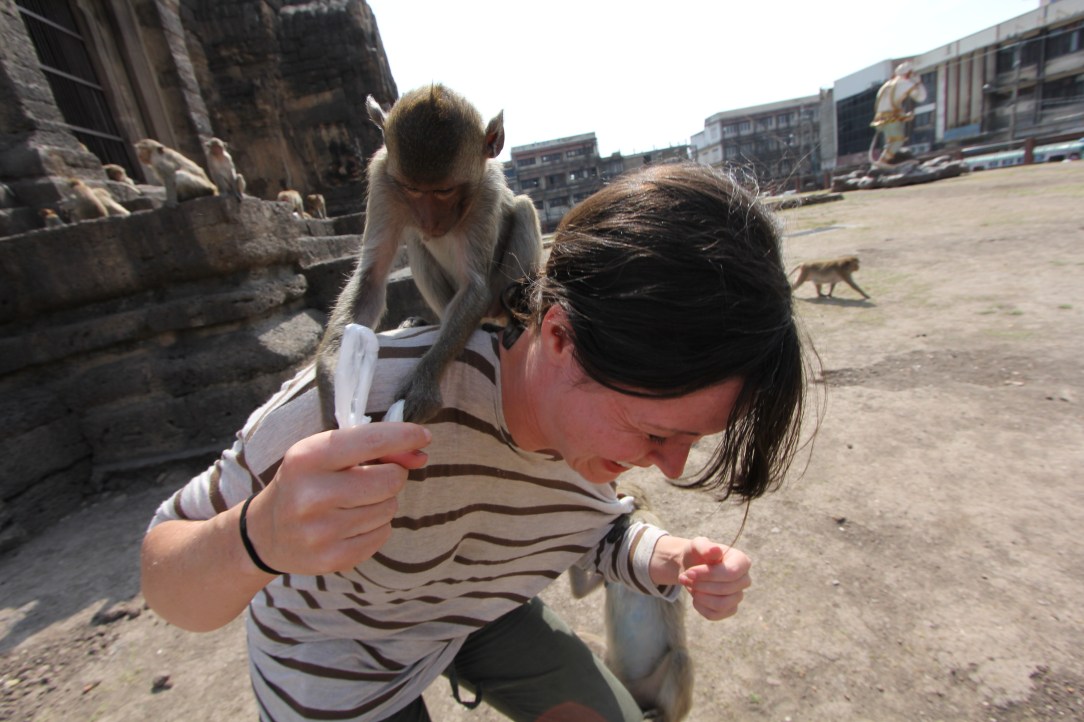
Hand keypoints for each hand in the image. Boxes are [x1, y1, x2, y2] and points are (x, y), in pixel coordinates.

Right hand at [244, 422, 430, 574]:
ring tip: (353, 502)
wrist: (266, 533)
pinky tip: (351, 524)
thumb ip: (373, 448)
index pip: (371, 441)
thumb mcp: (325, 454)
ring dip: (383, 502)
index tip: (423, 436)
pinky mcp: (331, 558)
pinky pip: (382, 535)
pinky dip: (376, 527)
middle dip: (392, 475)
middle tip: (372, 478)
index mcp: (307, 458)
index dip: (405, 436)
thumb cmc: (305, 483)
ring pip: (389, 508)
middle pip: (389, 480)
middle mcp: (311, 495)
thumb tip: (419, 455)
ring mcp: (320, 531)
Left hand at [676, 537, 751, 620]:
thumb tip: (715, 550)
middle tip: (685, 577)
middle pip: (726, 589)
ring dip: (700, 596)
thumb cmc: (697, 554)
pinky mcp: (729, 609)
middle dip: (701, 584)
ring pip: (721, 604)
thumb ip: (705, 546)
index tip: (690, 572)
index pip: (731, 573)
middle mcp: (744, 580)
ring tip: (689, 585)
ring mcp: (738, 596)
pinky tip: (695, 596)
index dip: (709, 575)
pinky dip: (700, 607)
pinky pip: (715, 615)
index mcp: (741, 561)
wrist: (692, 567)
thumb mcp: (697, 545)